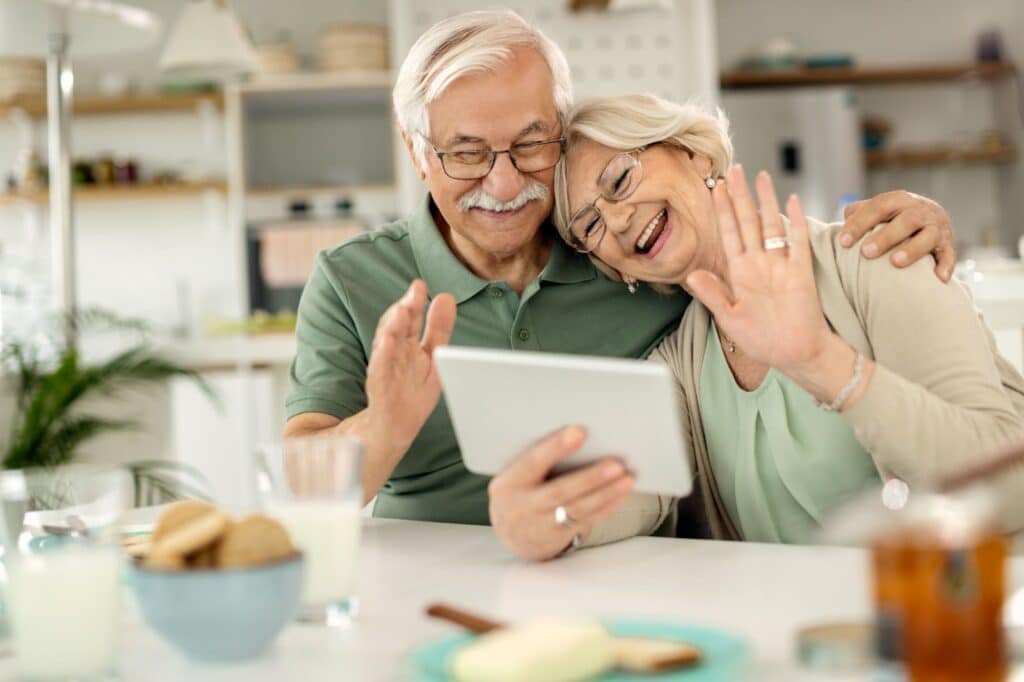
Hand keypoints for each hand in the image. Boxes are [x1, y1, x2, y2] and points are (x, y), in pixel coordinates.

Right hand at [365, 280, 456, 452]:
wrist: (391, 434)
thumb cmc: (411, 395)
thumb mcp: (432, 359)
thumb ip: (438, 329)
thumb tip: (446, 297)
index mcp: (407, 346)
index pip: (409, 320)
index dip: (414, 303)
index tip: (420, 285)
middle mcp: (394, 355)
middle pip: (397, 327)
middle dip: (405, 309)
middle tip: (415, 291)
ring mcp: (385, 371)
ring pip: (385, 344)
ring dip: (392, 326)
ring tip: (402, 310)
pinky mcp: (379, 389)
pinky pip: (379, 371)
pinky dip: (383, 355)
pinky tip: (388, 342)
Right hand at [488, 426, 634, 560]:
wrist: (511, 532)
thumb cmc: (521, 488)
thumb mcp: (517, 474)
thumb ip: (539, 459)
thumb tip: (580, 436)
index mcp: (510, 482)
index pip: (533, 462)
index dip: (555, 448)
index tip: (580, 432)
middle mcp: (524, 506)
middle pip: (560, 492)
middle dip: (591, 478)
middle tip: (617, 465)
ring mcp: (541, 525)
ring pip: (578, 509)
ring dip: (606, 493)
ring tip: (628, 478)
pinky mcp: (559, 537)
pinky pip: (587, 521)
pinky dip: (607, 506)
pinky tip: (622, 493)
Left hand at [686, 165, 832, 371]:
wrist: (794, 354)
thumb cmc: (762, 340)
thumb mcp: (729, 318)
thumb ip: (712, 295)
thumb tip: (692, 275)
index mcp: (739, 273)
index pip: (728, 234)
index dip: (721, 211)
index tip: (714, 189)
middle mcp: (759, 264)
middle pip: (747, 222)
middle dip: (740, 196)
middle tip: (734, 171)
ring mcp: (780, 265)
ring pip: (771, 225)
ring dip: (766, 201)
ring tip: (760, 177)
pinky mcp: (800, 272)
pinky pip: (798, 241)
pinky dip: (796, 221)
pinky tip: (792, 200)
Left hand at [840, 190, 955, 281]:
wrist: (929, 220)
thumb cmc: (893, 218)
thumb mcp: (878, 210)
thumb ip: (859, 212)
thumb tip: (845, 221)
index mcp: (899, 200)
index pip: (879, 206)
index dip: (860, 223)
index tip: (843, 242)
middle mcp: (921, 211)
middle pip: (906, 220)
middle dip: (885, 236)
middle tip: (866, 252)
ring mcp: (937, 228)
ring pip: (929, 236)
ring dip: (913, 249)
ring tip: (895, 263)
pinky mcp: (948, 245)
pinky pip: (949, 255)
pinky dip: (945, 266)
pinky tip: (938, 277)